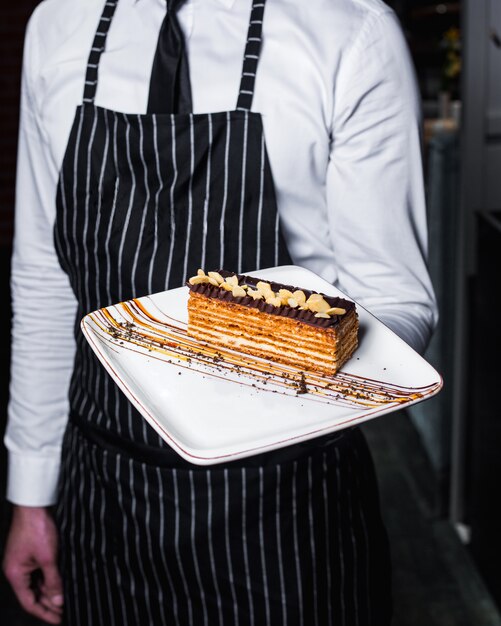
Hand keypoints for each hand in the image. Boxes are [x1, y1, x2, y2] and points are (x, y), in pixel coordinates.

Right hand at [2, 505, 63, 623]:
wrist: (34, 505)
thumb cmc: (37, 528)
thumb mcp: (48, 558)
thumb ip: (53, 581)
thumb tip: (57, 600)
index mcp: (15, 574)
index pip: (29, 602)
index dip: (44, 613)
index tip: (58, 619)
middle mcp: (16, 570)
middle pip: (32, 594)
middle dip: (48, 603)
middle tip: (64, 611)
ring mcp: (22, 561)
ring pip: (36, 582)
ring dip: (49, 591)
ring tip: (64, 599)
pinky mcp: (29, 553)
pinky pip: (38, 571)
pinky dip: (48, 578)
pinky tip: (59, 582)